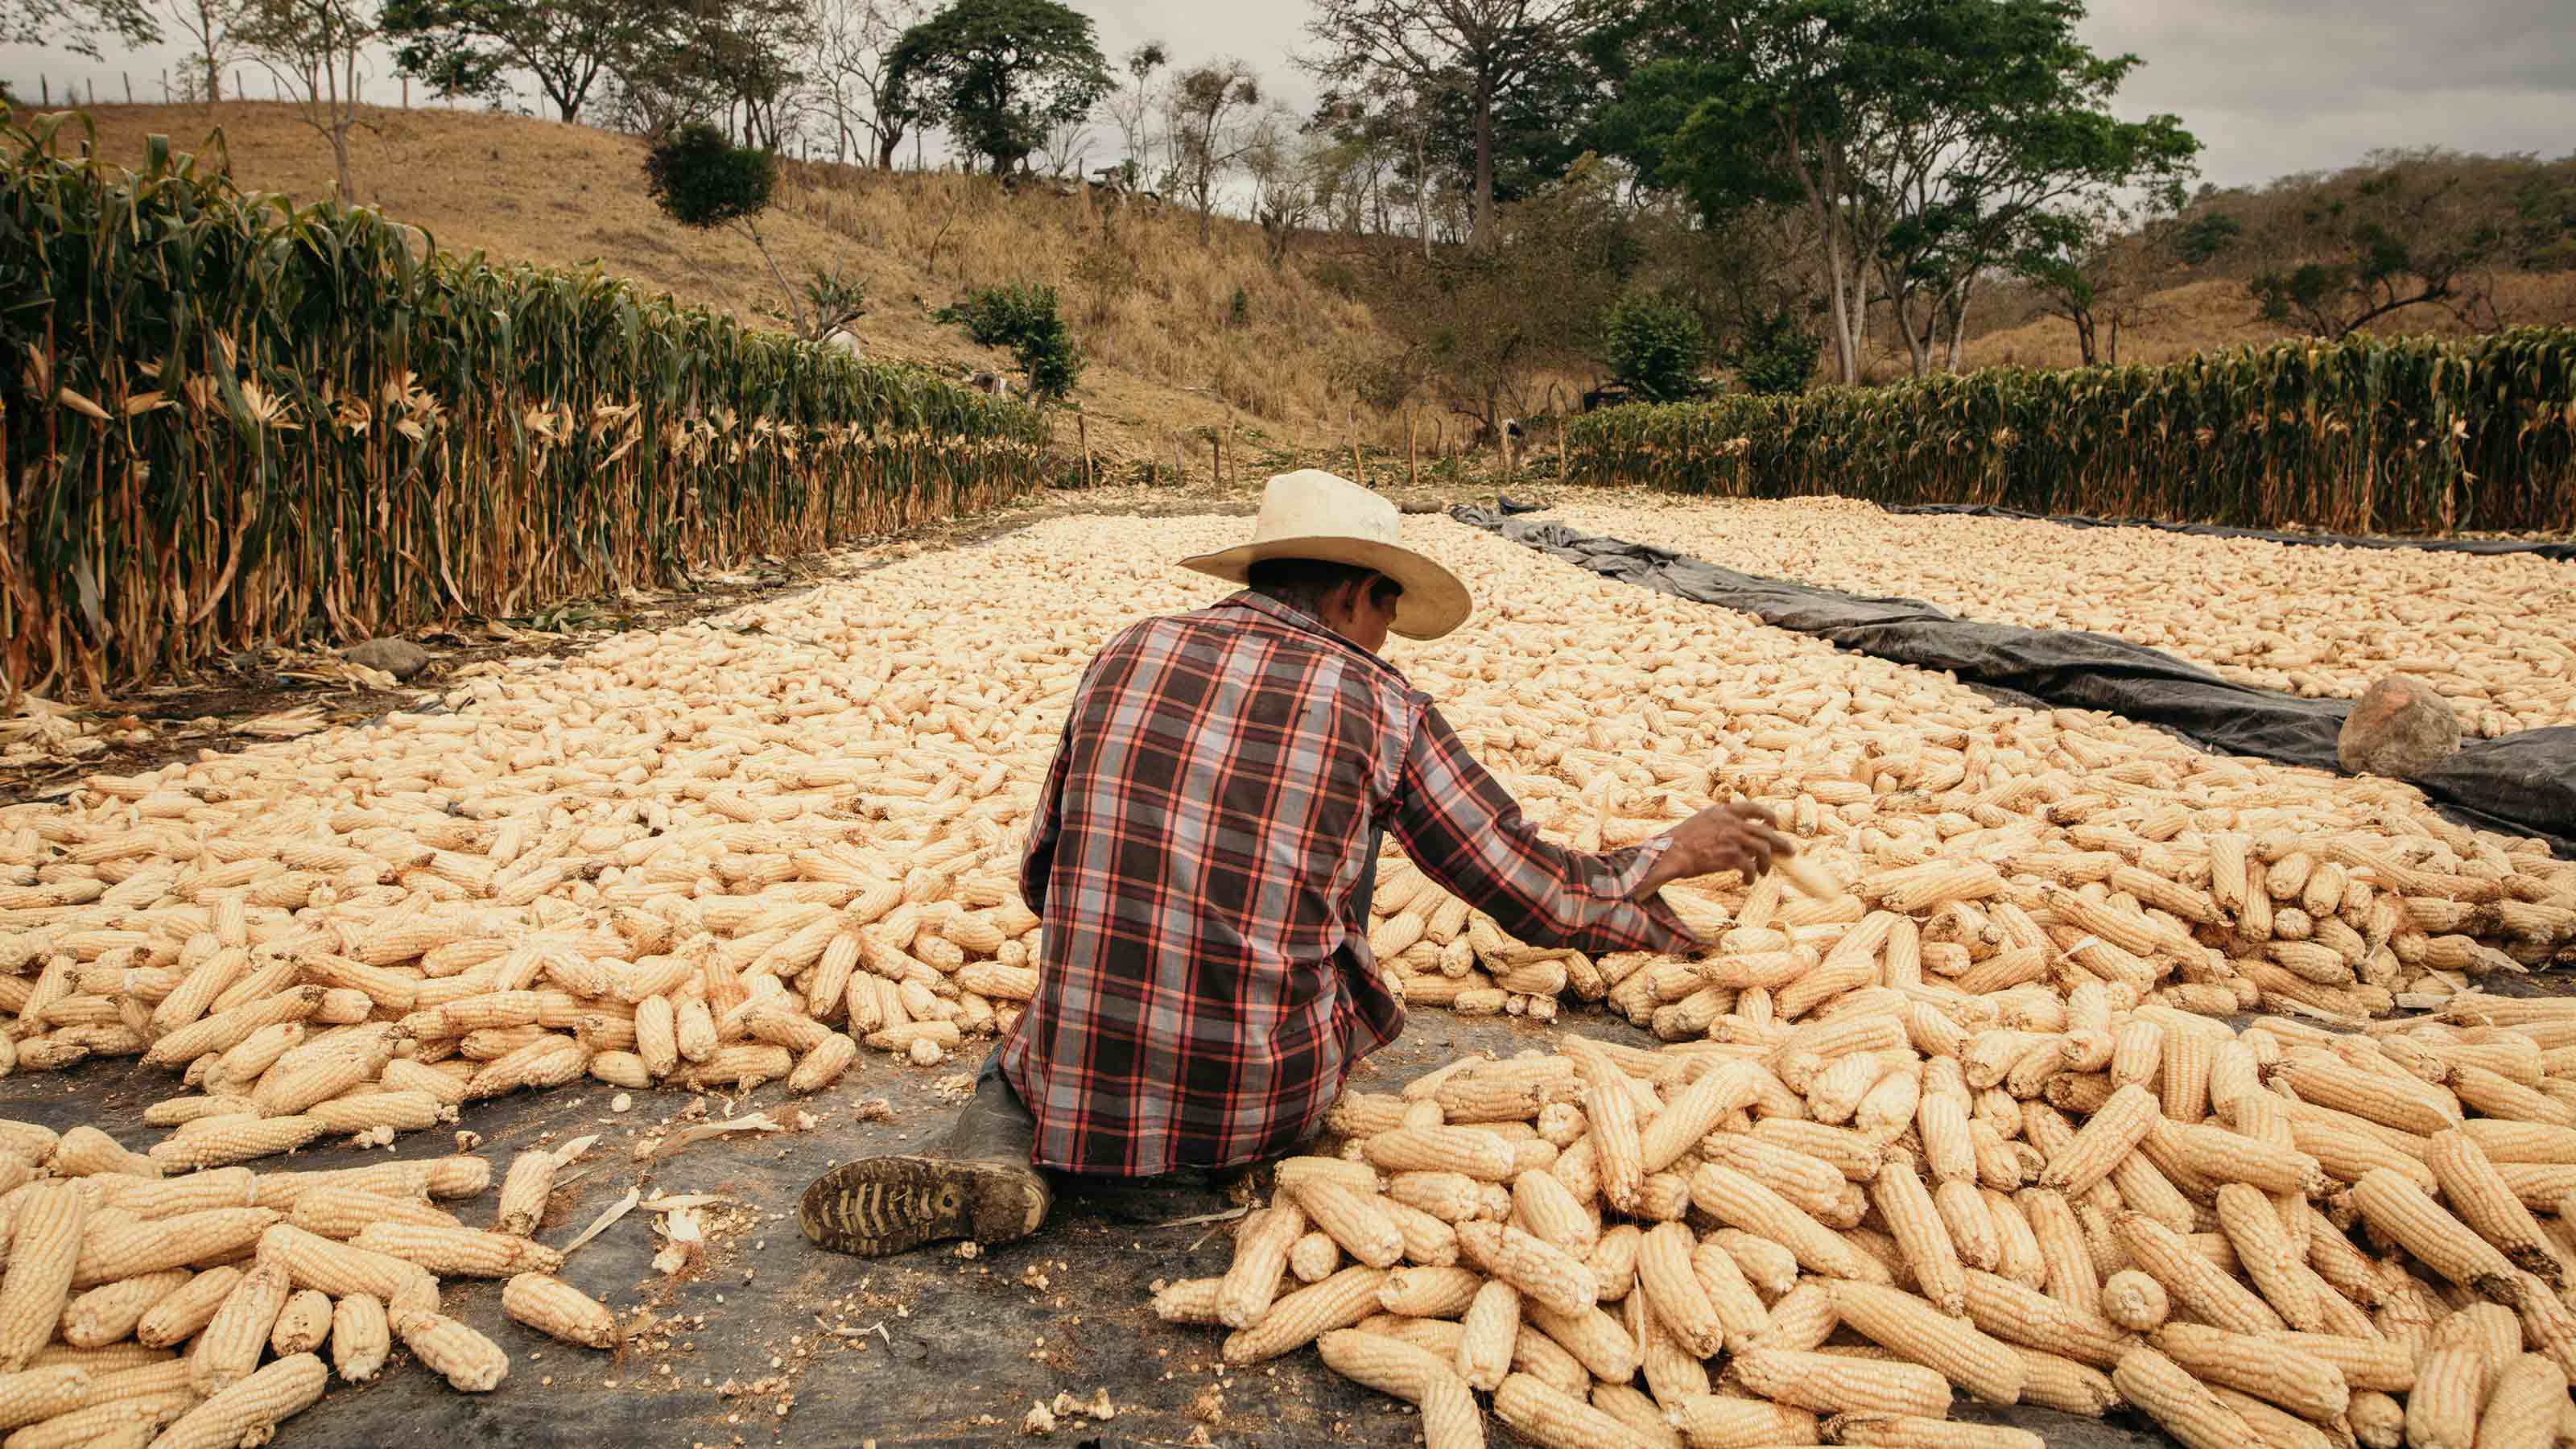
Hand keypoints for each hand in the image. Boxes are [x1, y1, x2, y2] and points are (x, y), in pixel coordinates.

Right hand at [1660, 799, 1794, 884]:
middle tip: (1791, 851)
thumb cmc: (1680, 841)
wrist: (1670, 852)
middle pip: (1767, 831)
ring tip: (1764, 873)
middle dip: (1782, 843)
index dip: (1769, 816)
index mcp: (1723, 811)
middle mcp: (1732, 822)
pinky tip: (1747, 881)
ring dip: (1767, 864)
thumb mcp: (1700, 821)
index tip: (1774, 825)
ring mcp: (1733, 839)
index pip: (1754, 807)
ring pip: (1764, 850)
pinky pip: (1751, 867)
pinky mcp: (1731, 857)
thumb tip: (1734, 831)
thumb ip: (1719, 823)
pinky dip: (1751, 876)